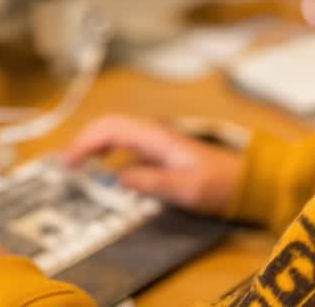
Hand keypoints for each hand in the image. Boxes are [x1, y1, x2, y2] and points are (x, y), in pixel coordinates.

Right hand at [62, 114, 243, 215]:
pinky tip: (105, 168)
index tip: (70, 163)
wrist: (248, 182)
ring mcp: (158, 142)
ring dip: (94, 144)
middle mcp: (154, 135)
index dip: (86, 142)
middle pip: (109, 126)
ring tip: (78, 164)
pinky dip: (108, 151)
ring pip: (116, 133)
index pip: (111, 129)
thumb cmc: (221, 184)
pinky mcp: (161, 152)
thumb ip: (152, 181)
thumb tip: (118, 177)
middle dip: (84, 140)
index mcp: (156, 138)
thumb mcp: (187, 188)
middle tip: (66, 165)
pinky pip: (127, 144)